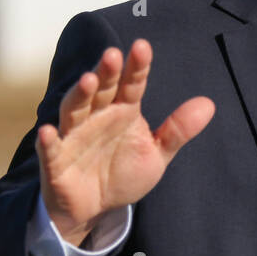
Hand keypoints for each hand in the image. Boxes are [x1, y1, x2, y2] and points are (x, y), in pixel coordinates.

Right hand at [35, 39, 215, 245]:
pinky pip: (50, 150)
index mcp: (123, 111)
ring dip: (79, 96)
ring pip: (74, 111)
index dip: (136, 67)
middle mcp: (96, 118)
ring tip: (88, 81)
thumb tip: (209, 104)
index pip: (131, 85)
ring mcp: (74, 137)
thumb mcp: (156, 154)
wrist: (96, 208)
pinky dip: (48, 141)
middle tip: (113, 54)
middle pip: (101, 91)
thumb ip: (177, 130)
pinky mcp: (55, 162)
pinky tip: (47, 131)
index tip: (143, 46)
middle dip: (106, 73)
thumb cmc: (123, 173)